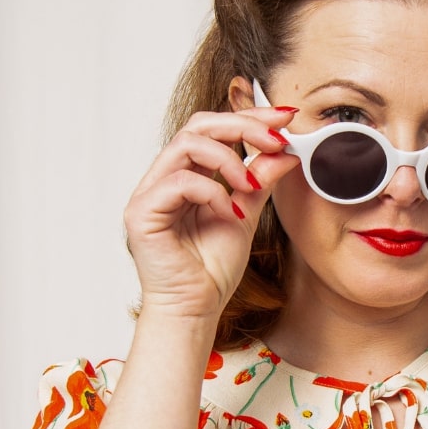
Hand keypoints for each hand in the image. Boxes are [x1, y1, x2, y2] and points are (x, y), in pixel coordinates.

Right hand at [123, 106, 296, 320]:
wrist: (194, 311)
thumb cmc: (211, 271)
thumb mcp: (245, 217)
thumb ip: (259, 183)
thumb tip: (285, 152)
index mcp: (187, 175)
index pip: (213, 130)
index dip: (249, 118)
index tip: (285, 118)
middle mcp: (164, 178)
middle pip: (198, 125)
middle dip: (242, 126)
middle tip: (276, 139)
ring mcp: (149, 193)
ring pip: (186, 144)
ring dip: (228, 158)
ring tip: (251, 186)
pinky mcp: (142, 212)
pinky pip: (179, 182)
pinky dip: (211, 192)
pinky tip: (228, 213)